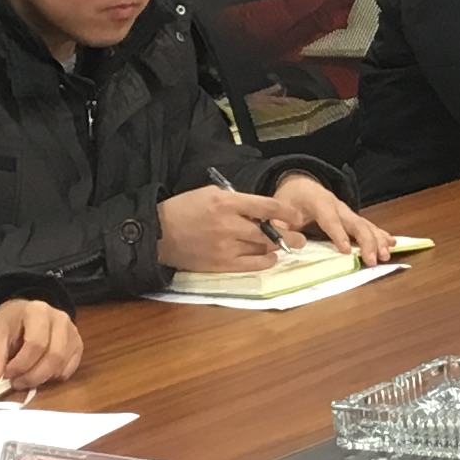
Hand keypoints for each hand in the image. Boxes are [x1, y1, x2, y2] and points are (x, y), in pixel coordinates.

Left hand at [0, 297, 83, 387]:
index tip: (6, 374)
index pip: (36, 343)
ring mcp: (72, 332)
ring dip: (42, 378)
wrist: (24, 313)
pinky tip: (40, 374)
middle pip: (54, 356)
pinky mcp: (78, 345)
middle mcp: (60, 319)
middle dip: (33, 375)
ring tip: (25, 379)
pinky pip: (70, 368)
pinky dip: (54, 377)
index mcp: (38, 311)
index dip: (21, 364)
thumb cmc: (11, 322)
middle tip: (16, 383)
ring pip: (62, 364)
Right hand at [159, 181, 306, 271]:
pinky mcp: (221, 264)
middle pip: (269, 232)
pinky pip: (251, 266)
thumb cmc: (184, 209)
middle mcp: (229, 225)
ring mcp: (226, 246)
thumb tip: (261, 210)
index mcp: (226, 202)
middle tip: (300, 238)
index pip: (266, 207)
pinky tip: (270, 258)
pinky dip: (265, 262)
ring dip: (276, 248)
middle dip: (289, 236)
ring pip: (262, 249)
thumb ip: (237, 200)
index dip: (286, 212)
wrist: (158, 233)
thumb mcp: (210, 193)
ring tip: (283, 246)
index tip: (295, 216)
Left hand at [269, 170, 397, 264]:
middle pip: (355, 222)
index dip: (338, 234)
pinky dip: (381, 235)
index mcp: (319, 202)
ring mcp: (348, 211)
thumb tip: (281, 241)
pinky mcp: (353, 218)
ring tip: (385, 255)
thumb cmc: (290, 199)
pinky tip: (393, 244)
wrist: (300, 184)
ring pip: (366, 225)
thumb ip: (279, 225)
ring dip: (377, 241)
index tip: (345, 250)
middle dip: (366, 241)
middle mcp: (338, 205)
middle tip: (372, 260)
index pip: (330, 219)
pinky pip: (369, 226)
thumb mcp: (279, 209)